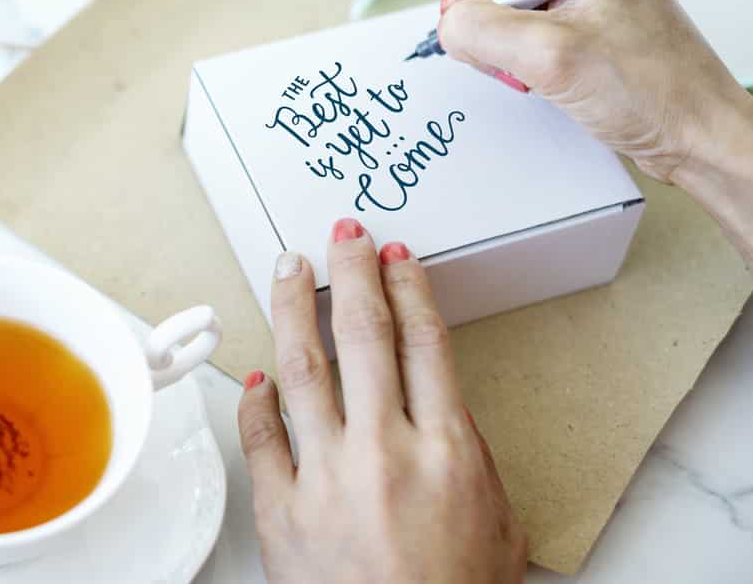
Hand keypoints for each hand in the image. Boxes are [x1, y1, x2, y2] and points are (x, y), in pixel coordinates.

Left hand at [238, 219, 526, 583]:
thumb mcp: (495, 520)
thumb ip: (467, 450)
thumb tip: (435, 400)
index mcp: (446, 450)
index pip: (424, 341)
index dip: (408, 287)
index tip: (396, 256)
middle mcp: (385, 451)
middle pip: (363, 334)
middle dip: (352, 272)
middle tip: (344, 233)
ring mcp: (327, 478)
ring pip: (302, 367)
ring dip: (293, 306)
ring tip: (288, 266)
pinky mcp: (282, 512)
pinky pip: (261, 437)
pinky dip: (256, 398)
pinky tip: (258, 370)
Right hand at [437, 0, 752, 182]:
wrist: (699, 136)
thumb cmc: (652, 89)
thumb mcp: (550, 55)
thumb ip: (481, 29)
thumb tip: (448, 25)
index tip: (467, 11)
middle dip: (481, 12)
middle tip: (497, 54)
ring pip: (501, 0)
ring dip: (496, 40)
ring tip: (523, 73)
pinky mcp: (577, 26)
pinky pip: (519, 28)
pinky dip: (512, 55)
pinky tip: (533, 80)